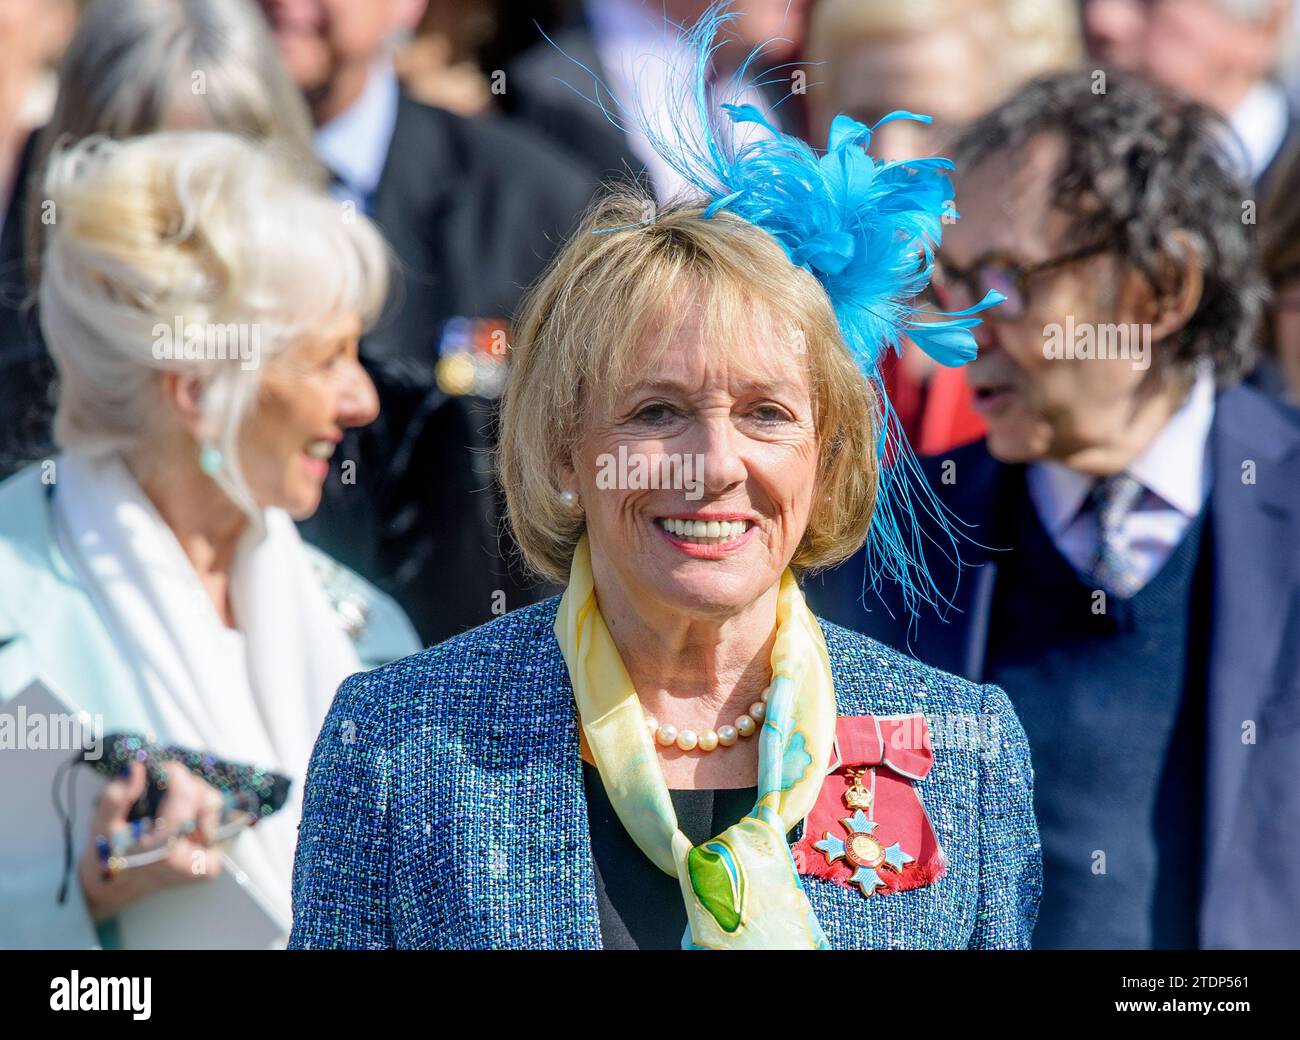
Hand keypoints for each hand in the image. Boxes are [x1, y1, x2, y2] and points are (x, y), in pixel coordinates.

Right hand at [78, 760, 225, 922]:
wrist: (115, 889)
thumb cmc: (108, 855)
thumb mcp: (101, 824)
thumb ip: (117, 796)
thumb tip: (139, 768)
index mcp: (163, 851)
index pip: (185, 796)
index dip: (174, 774)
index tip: (160, 769)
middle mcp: (191, 860)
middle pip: (207, 799)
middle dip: (186, 785)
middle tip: (163, 790)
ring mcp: (206, 864)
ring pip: (215, 808)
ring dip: (194, 798)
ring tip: (169, 808)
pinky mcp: (212, 865)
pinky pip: (216, 823)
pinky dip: (199, 814)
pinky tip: (179, 823)